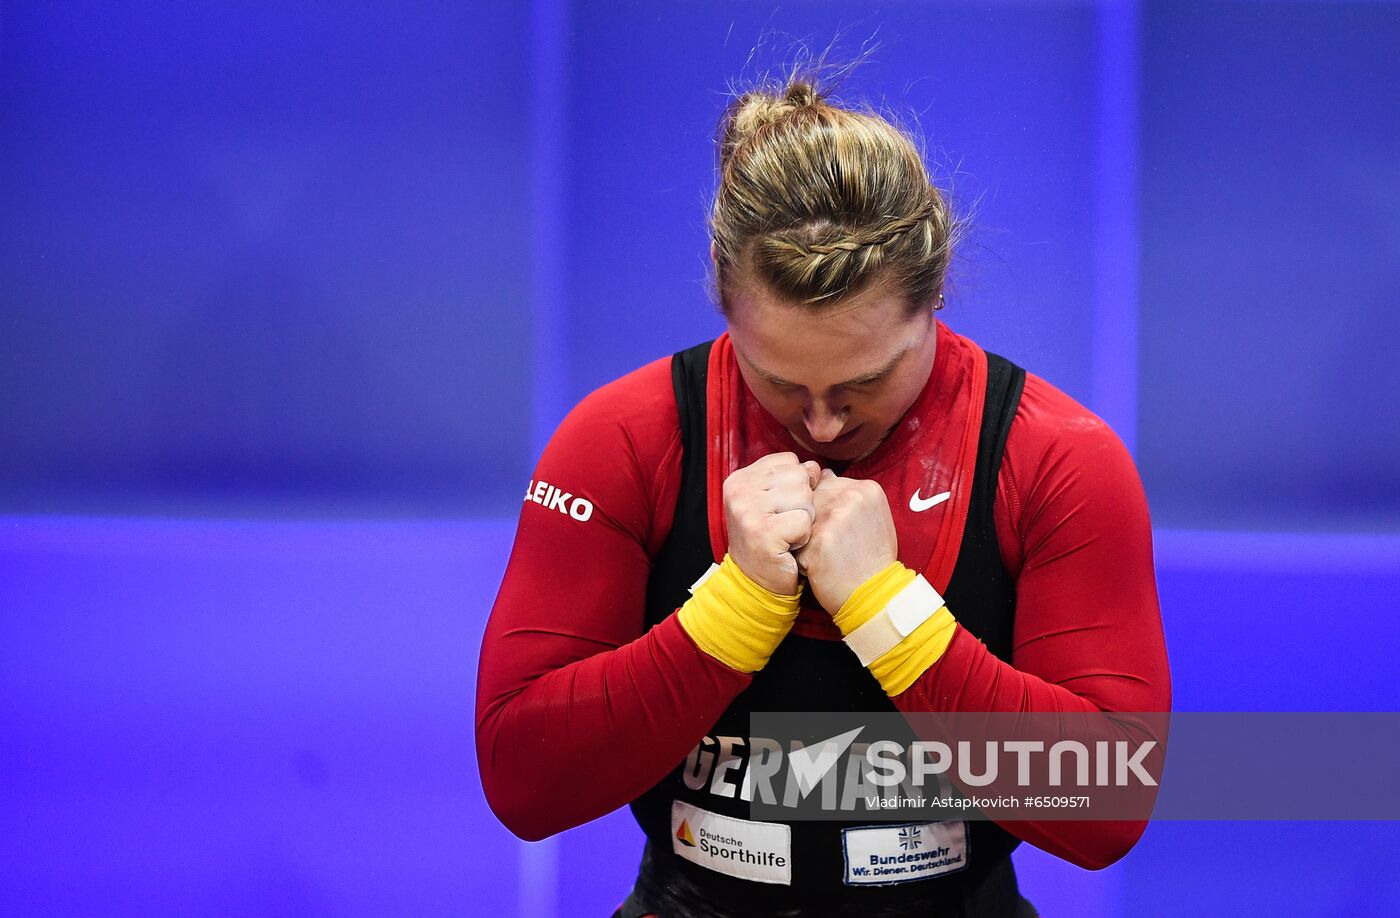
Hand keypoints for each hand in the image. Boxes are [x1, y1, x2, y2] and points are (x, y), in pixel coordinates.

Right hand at [722, 452, 821, 594]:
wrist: (757, 583)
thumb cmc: (772, 539)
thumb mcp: (776, 502)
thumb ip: (793, 479)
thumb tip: (815, 467)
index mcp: (740, 478)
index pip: (789, 461)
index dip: (797, 485)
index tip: (781, 508)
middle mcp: (739, 490)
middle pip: (799, 476)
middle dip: (803, 502)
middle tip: (785, 524)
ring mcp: (748, 511)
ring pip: (804, 496)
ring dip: (805, 519)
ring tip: (787, 534)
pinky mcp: (762, 532)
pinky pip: (804, 521)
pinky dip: (804, 537)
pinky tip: (789, 546)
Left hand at [797, 469, 898, 611]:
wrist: (876, 595)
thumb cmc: (872, 560)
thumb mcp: (871, 517)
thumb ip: (847, 495)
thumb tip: (818, 473)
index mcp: (867, 488)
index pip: (824, 483)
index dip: (822, 508)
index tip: (835, 529)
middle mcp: (851, 495)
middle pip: (809, 498)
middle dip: (811, 521)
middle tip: (829, 545)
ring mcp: (834, 515)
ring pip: (799, 518)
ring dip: (803, 538)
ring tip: (823, 555)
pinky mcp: (818, 538)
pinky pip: (793, 539)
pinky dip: (800, 556)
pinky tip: (818, 566)